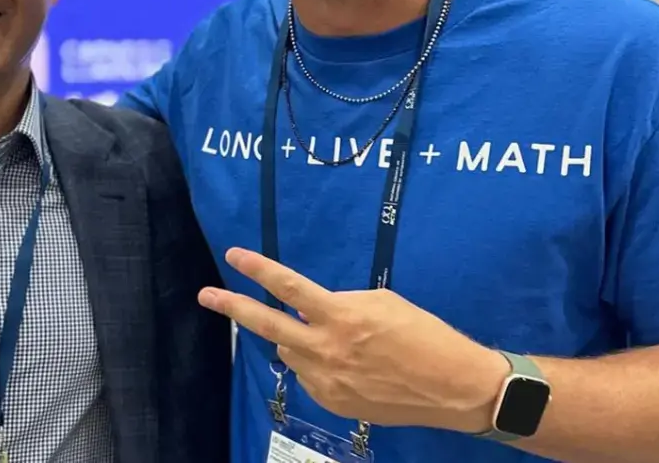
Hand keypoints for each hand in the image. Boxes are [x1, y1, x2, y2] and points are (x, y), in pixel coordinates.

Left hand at [199, 248, 506, 432]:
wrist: (452, 386)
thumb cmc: (423, 334)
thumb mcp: (382, 303)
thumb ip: (341, 305)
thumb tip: (314, 312)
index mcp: (341, 316)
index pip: (289, 287)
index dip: (258, 269)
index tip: (233, 256)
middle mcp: (326, 350)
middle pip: (267, 324)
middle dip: (232, 307)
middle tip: (206, 295)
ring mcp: (327, 381)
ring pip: (288, 351)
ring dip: (294, 339)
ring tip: (322, 335)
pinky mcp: (334, 404)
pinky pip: (309, 377)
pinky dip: (315, 364)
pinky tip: (344, 363)